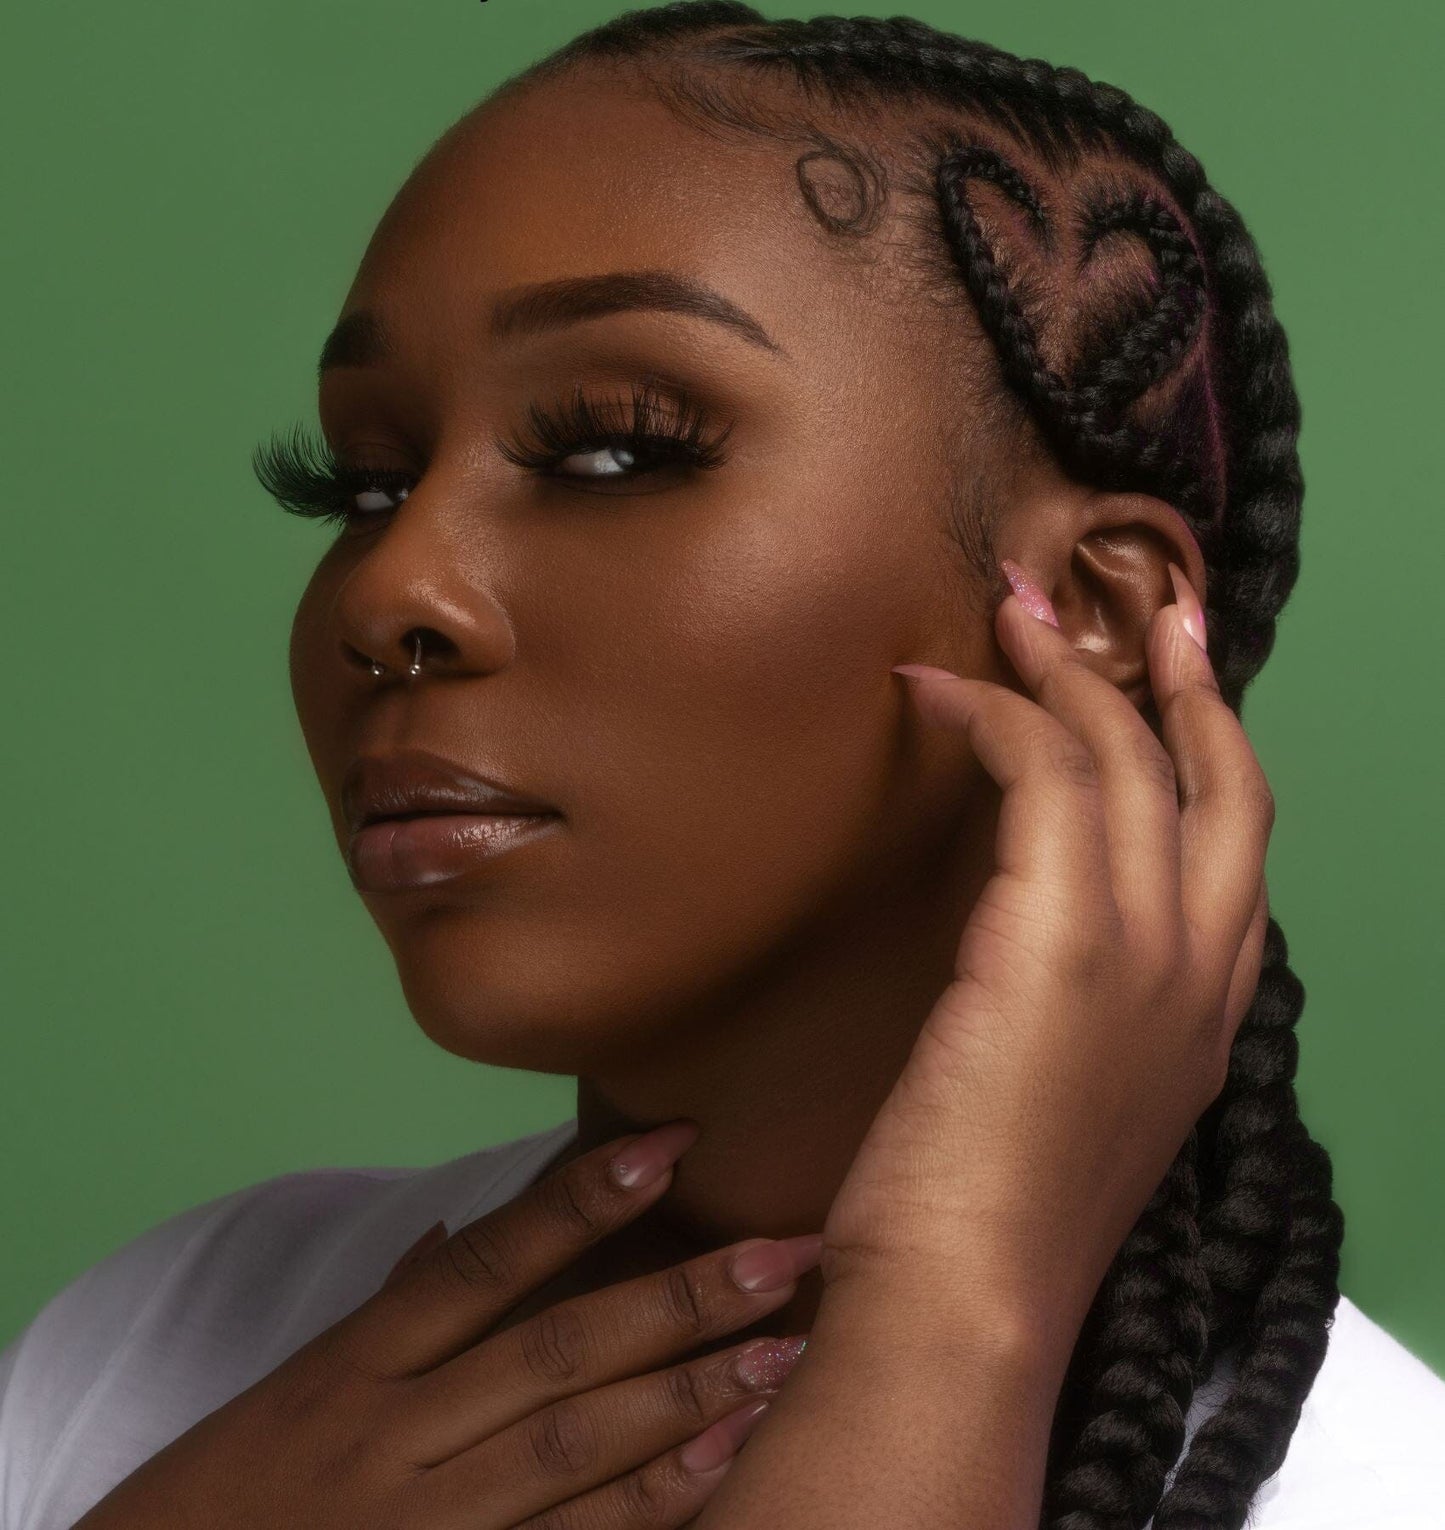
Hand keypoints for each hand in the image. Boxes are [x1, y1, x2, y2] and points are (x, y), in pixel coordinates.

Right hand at [72, 1123, 819, 1529]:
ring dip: (686, 1402)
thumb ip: (392, 1309)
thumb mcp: (300, 1385)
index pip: (488, 1261)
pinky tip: (719, 1472)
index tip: (675, 1144)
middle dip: (679, 1302)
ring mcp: (423, 1522)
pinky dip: (642, 1510)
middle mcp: (396, 1432)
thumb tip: (460, 1227)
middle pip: (556, 1354)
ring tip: (784, 1356)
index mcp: (359, 1362)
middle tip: (786, 1255)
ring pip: (572, 1450)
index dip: (582, 1200)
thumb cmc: (233, 1485)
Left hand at [823, 562, 1271, 1331]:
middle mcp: (1203, 970)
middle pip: (1216, 779)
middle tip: (1117, 605)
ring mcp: (1145, 951)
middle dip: (1174, 679)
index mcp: (1212, 1014)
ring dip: (1067, 670)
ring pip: (1130, 759)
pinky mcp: (1061, 939)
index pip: (1235, 848)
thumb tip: (1028, 942)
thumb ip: (1088, 1015)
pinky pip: (1043, 776)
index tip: (1171, 684)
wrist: (969, 1299)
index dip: (1210, 751)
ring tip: (1007, 613)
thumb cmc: (992, 1218)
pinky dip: (995, 716)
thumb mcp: (1073, 1103)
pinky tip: (937, 694)